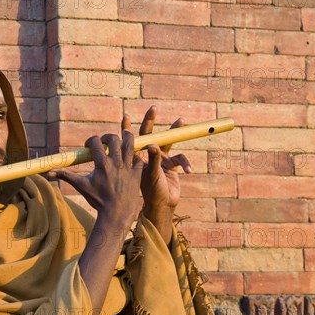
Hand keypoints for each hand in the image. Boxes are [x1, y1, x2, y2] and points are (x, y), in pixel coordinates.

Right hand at [48, 130, 142, 228]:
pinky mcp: (137, 173)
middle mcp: (116, 163)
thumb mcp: (81, 186)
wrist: (116, 213)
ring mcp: (128, 167)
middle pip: (114, 139)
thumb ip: (66, 176)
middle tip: (105, 142)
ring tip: (124, 134)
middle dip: (108, 137)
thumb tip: (49, 172)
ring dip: (127, 136)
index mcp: (102, 164)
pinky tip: (131, 156)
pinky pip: (139, 158)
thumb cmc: (98, 200)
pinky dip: (136, 155)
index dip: (90, 141)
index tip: (88, 146)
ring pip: (130, 144)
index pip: (96, 142)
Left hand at [126, 106, 191, 242]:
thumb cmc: (151, 193)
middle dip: (151, 121)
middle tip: (153, 108)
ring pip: (168, 141)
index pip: (131, 140)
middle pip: (151, 134)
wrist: (163, 206)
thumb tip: (152, 144)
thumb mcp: (150, 176)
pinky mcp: (173, 165)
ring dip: (175, 131)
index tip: (125, 116)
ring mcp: (161, 159)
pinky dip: (186, 163)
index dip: (127, 128)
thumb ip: (153, 160)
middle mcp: (149, 156)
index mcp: (138, 158)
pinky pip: (180, 158)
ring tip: (181, 121)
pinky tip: (188, 170)